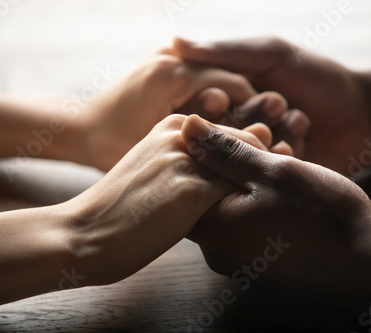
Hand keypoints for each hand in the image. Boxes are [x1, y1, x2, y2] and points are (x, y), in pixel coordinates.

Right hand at [61, 114, 282, 285]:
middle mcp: (183, 133)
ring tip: (280, 202)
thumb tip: (233, 170)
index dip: (257, 151)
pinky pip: (241, 190)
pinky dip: (256, 201)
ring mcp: (188, 159)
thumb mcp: (158, 171)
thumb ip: (193, 163)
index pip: (236, 131)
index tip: (270, 170)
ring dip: (270, 178)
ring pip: (250, 161)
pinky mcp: (192, 191)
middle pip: (249, 140)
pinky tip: (263, 219)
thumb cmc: (122, 207)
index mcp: (175, 124)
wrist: (86, 233)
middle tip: (284, 183)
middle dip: (271, 160)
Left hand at [74, 54, 288, 170]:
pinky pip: (199, 81)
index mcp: (173, 73)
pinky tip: (218, 128)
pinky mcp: (162, 66)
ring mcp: (166, 58)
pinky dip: (212, 101)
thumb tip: (256, 142)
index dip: (256, 113)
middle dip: (246, 108)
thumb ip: (207, 146)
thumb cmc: (108, 145)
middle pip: (228, 79)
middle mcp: (172, 57)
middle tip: (263, 135)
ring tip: (242, 135)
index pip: (235, 86)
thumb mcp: (157, 151)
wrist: (77, 129)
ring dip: (231, 105)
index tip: (268, 139)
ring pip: (216, 79)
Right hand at [172, 37, 370, 174]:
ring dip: (268, 136)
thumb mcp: (271, 54)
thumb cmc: (318, 75)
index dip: (210, 104)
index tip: (224, 97)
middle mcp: (237, 131)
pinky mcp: (273, 178)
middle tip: (276, 102)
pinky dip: (283, 154)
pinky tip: (304, 136)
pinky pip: (264, 172)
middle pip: (219, 136)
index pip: (200, 109)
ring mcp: (256, 156)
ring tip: (298, 116)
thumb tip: (174, 41)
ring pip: (241, 155)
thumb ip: (226, 52)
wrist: (366, 112)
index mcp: (229, 102)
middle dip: (245, 120)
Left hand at [181, 115, 370, 301]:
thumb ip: (226, 151)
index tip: (228, 137)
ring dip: (242, 184)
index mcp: (213, 229)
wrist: (365, 260)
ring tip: (271, 167)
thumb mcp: (273, 171)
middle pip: (204, 196)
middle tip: (254, 148)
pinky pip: (242, 226)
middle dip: (225, 167)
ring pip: (226, 209)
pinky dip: (253, 204)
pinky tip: (278, 193)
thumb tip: (188, 127)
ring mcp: (236, 261)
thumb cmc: (322, 213)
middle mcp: (216, 251)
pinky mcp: (255, 265)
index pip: (184, 182)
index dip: (202, 153)